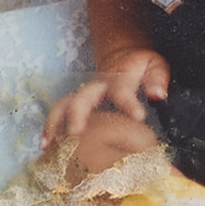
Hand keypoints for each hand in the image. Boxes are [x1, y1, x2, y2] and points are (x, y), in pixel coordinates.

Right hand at [40, 47, 170, 150]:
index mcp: (119, 78)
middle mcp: (96, 86)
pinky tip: (46, 148)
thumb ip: (157, 77)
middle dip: (77, 116)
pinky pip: (59, 115)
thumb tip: (158, 94)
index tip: (138, 117)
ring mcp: (83, 95)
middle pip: (81, 98)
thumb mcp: (154, 64)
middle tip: (76, 135)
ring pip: (64, 106)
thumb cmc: (141, 65)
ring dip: (55, 124)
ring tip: (50, 146)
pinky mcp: (75, 104)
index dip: (128, 103)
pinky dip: (51, 130)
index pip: (121, 89)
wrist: (123, 57)